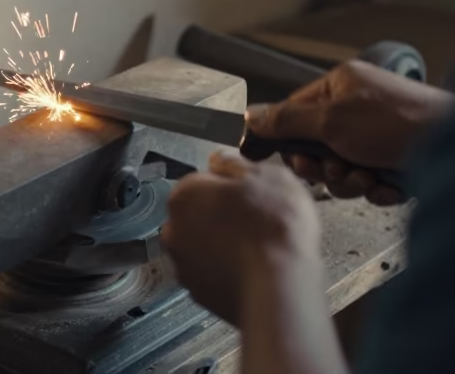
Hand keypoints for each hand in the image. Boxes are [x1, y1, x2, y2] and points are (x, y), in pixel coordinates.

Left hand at [161, 151, 320, 324]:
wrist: (280, 285)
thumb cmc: (273, 227)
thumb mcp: (266, 174)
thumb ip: (235, 162)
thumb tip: (221, 160)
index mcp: (184, 195)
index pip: (203, 181)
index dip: (231, 187)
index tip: (251, 194)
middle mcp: (174, 230)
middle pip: (199, 215)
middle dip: (223, 216)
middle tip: (257, 220)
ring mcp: (184, 266)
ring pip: (205, 247)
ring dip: (224, 245)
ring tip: (259, 248)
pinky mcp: (199, 294)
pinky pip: (213, 275)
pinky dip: (228, 272)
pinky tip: (253, 269)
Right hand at [247, 60, 454, 204]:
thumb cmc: (402, 122)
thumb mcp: (332, 120)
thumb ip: (288, 120)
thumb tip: (252, 114)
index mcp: (340, 86)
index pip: (293, 112)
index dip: (280, 138)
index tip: (260, 156)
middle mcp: (358, 108)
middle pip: (316, 146)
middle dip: (323, 166)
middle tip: (331, 169)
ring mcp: (377, 136)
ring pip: (341, 169)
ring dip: (350, 181)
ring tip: (368, 177)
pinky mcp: (395, 160)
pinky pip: (369, 182)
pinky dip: (377, 188)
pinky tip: (390, 184)